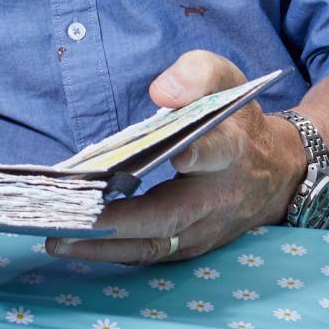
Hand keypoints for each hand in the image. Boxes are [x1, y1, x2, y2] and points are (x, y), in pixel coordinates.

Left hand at [48, 51, 305, 265]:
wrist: (274, 174)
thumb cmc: (237, 122)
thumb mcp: (228, 82)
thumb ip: (198, 74)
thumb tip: (162, 92)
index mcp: (231, 150)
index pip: (217, 150)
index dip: (199, 152)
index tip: (178, 152)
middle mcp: (216, 196)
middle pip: (168, 215)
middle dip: (117, 221)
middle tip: (68, 220)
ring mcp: (204, 229)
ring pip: (152, 246)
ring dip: (102, 247)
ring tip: (54, 239)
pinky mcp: (190, 246)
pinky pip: (148, 255)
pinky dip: (110, 253)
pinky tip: (71, 243)